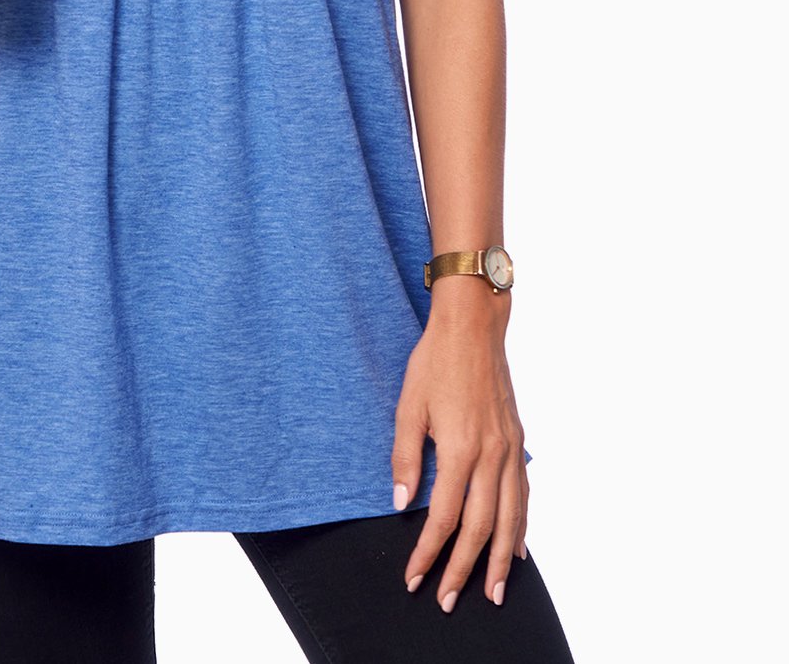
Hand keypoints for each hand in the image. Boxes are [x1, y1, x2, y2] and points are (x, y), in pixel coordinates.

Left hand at [391, 282, 527, 610]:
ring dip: (502, 559)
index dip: (428, 552)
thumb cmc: (435, 361)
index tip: (414, 577)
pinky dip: (522, 526)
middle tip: (448, 599)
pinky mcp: (516, 440)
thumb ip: (405, 458)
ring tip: (494, 592)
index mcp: (460, 448)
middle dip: (464, 569)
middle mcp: (491, 455)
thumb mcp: (408, 406)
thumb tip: (401, 504)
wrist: (473, 326)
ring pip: (510, 518)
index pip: (444, 518)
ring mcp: (508, 449)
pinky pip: (523, 494)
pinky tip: (518, 547)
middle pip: (481, 528)